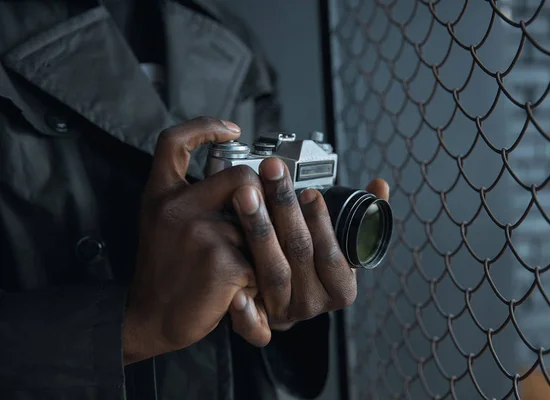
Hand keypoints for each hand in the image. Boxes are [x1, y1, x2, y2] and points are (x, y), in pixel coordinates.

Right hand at [123, 117, 270, 364]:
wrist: (150, 318)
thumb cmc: (165, 270)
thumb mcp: (163, 222)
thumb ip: (193, 197)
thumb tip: (245, 179)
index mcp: (162, 195)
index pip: (174, 142)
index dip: (204, 127)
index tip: (230, 130)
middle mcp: (177, 207)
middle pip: (242, 177)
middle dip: (259, 198)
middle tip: (252, 225)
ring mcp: (200, 233)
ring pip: (258, 223)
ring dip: (255, 247)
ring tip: (235, 267)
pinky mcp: (222, 261)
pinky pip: (260, 258)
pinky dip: (256, 276)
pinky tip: (235, 287)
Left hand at [227, 157, 389, 334]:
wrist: (290, 300)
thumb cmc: (317, 264)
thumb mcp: (344, 243)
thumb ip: (363, 215)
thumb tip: (379, 185)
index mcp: (341, 288)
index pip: (331, 253)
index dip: (321, 222)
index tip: (309, 192)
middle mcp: (314, 303)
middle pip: (298, 254)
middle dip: (283, 208)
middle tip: (272, 173)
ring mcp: (286, 313)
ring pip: (272, 273)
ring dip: (257, 231)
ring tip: (246, 195)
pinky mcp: (260, 323)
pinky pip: (252, 325)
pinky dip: (245, 311)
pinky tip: (235, 291)